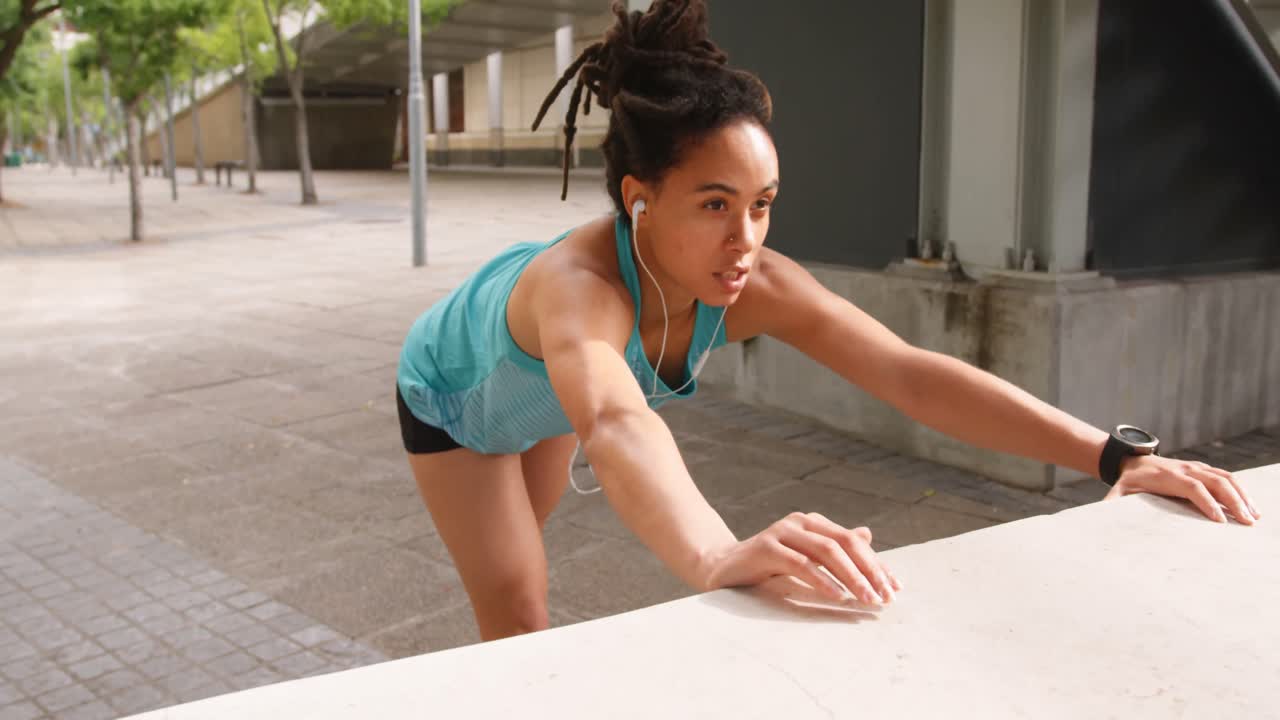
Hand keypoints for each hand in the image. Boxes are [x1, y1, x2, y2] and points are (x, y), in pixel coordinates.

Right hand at [699, 512, 901, 605]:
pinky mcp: (766, 547)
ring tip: (866, 599)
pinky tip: (837, 596)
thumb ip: (833, 547)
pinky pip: (801, 563)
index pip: (854, 541)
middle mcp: (800, 521)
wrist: (723, 567)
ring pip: (827, 551)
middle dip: (869, 570)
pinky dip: (822, 580)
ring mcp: (782, 531)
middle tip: (884, 597)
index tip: (895, 589)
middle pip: (845, 543)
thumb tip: (867, 534)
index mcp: (813, 523)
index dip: (877, 564)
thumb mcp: (806, 557)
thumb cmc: (768, 565)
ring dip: (852, 577)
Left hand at [1105, 455, 1260, 524]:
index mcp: (1168, 476)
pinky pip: (1226, 477)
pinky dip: (1240, 490)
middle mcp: (1186, 469)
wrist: (1133, 461)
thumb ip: (1113, 503)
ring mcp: (1197, 467)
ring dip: (1242, 496)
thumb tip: (1105, 515)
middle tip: (1246, 522)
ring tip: (1254, 516)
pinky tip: (1250, 506)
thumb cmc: (1128, 481)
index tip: (1220, 521)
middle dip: (1233, 501)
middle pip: (1216, 482)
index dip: (1207, 502)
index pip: (1193, 487)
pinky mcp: (1203, 469)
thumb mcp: (1117, 491)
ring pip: (1226, 478)